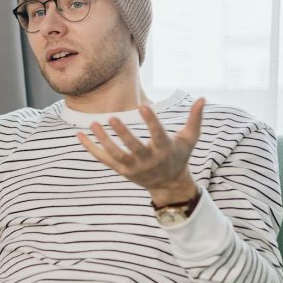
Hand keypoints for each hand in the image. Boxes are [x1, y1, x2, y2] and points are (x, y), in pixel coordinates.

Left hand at [76, 98, 204, 205]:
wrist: (169, 184)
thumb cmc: (179, 156)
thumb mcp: (189, 139)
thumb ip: (194, 119)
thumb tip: (203, 98)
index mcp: (164, 150)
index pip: (158, 135)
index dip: (151, 122)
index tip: (144, 107)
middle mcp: (148, 161)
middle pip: (133, 148)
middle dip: (123, 134)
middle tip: (112, 117)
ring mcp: (132, 167)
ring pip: (115, 155)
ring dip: (103, 140)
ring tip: (93, 123)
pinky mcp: (121, 170)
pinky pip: (103, 159)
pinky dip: (91, 148)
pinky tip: (79, 135)